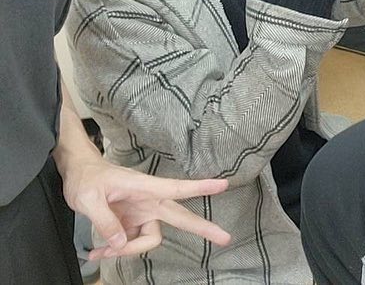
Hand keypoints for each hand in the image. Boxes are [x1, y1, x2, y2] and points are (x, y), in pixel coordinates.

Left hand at [62, 155, 229, 260]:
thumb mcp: (88, 200)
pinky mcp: (132, 221)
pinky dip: (115, 250)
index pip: (177, 189)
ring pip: (148, 239)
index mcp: (145, 188)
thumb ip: (106, 223)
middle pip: (179, 217)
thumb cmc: (86, 178)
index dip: (200, 187)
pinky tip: (98, 252)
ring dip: (127, 250)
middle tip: (224, 238)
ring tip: (101, 253)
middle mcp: (149, 202)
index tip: (223, 185)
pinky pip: (131, 242)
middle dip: (201, 227)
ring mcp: (141, 213)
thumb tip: (122, 243)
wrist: (78, 173)